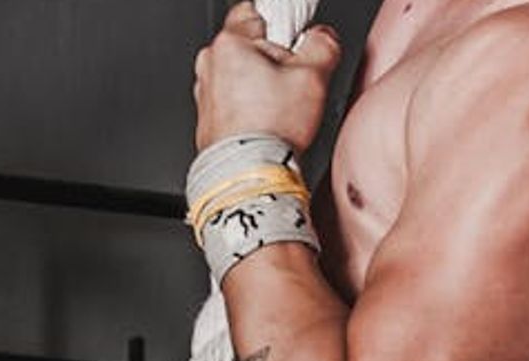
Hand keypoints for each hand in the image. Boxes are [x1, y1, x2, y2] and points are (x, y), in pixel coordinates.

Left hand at [193, 2, 342, 151]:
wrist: (249, 176)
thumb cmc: (270, 130)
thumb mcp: (313, 77)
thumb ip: (322, 44)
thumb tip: (323, 36)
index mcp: (230, 44)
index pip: (253, 10)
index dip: (280, 23)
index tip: (293, 38)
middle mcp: (210, 64)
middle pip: (248, 45)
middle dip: (272, 58)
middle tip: (292, 80)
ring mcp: (205, 93)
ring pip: (240, 74)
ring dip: (260, 85)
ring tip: (279, 107)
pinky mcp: (207, 119)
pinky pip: (232, 101)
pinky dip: (248, 108)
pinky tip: (265, 123)